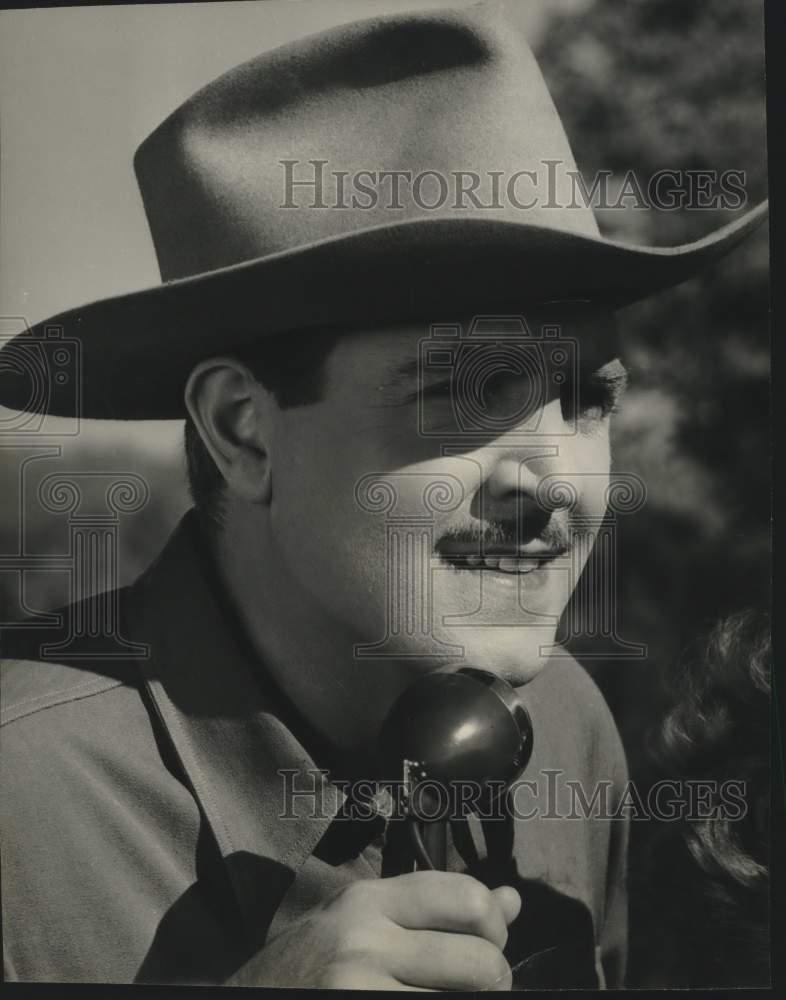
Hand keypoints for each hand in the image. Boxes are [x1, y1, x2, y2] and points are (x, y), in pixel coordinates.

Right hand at [227, 871, 520, 989]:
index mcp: (369, 900)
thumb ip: (433, 911)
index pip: (466, 896)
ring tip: (445, 997)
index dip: (495, 925)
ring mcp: (360, 988)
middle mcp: (366, 939)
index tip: (488, 944)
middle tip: (479, 989)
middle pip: (480, 961)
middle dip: (494, 981)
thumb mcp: (362, 923)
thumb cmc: (305, 969)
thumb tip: (512, 900)